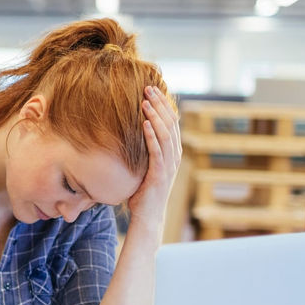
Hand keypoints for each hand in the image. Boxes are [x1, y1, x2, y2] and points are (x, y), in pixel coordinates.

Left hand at [126, 87, 181, 222]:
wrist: (148, 216)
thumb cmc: (143, 191)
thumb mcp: (145, 165)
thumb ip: (144, 149)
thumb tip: (130, 130)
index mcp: (172, 152)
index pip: (171, 122)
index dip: (163, 104)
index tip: (152, 89)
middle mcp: (174, 157)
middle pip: (170, 124)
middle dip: (160, 104)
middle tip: (148, 88)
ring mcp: (168, 166)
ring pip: (165, 134)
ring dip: (155, 116)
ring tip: (145, 101)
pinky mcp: (159, 175)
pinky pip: (157, 151)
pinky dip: (151, 136)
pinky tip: (143, 123)